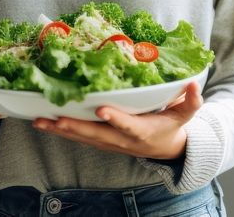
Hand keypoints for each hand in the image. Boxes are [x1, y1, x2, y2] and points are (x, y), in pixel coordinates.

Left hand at [31, 81, 203, 159]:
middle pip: (97, 134)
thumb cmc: (172, 126)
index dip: (115, 119)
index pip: (128, 125)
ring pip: (83, 137)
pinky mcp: (100, 142)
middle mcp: (122, 139)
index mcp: (143, 131)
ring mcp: (109, 143)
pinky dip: (60, 132)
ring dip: (61, 131)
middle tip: (57, 118)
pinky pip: (78, 138)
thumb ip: (191, 100)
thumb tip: (194, 84)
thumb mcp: (186, 114)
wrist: (165, 150)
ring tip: (40, 121)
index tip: (102, 110)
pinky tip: (42, 123)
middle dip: (76, 127)